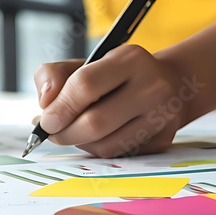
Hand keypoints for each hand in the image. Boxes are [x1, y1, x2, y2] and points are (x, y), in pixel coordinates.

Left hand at [33, 44, 191, 157]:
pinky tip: (94, 138)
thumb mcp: (87, 63)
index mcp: (130, 59)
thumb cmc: (118, 76)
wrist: (171, 85)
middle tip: (52, 134)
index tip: (45, 121)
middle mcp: (152, 86)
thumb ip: (54, 74)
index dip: (59, 107)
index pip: (85, 85)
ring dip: (80, 144)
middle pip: (96, 122)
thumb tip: (45, 103)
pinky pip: (119, 155)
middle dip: (65, 133)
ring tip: (72, 133)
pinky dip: (98, 150)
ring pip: (106, 145)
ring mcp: (161, 116)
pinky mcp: (163, 139)